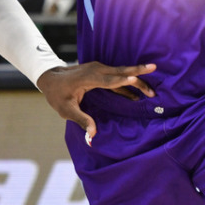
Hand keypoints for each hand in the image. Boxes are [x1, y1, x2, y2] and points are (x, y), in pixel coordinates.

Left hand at [36, 62, 156, 145]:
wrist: (50, 77)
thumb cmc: (57, 94)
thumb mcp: (66, 110)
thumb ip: (81, 121)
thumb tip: (92, 136)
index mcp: (88, 78)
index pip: (109, 80)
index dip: (122, 80)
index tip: (136, 78)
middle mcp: (96, 70)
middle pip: (121, 72)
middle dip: (138, 75)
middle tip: (155, 75)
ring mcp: (98, 69)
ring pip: (121, 73)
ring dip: (137, 79)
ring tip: (152, 90)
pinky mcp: (99, 72)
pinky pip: (116, 76)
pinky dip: (128, 81)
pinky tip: (138, 90)